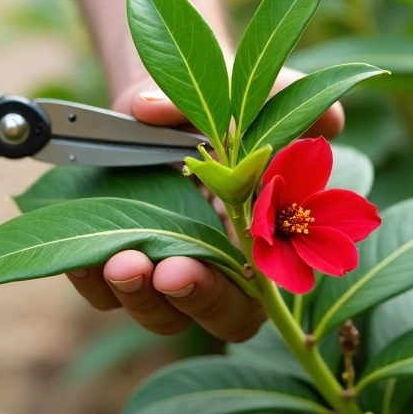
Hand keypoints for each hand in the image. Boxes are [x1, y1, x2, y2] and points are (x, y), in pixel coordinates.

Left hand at [63, 69, 342, 341]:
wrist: (164, 97)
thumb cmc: (229, 106)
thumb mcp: (266, 95)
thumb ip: (300, 106)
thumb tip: (329, 122)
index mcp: (254, 251)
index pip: (244, 304)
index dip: (222, 297)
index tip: (195, 268)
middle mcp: (206, 269)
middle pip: (193, 318)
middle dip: (178, 299)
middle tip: (161, 270)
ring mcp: (157, 267)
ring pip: (145, 309)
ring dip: (130, 294)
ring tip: (118, 260)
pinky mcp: (112, 256)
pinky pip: (97, 289)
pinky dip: (87, 279)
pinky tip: (83, 258)